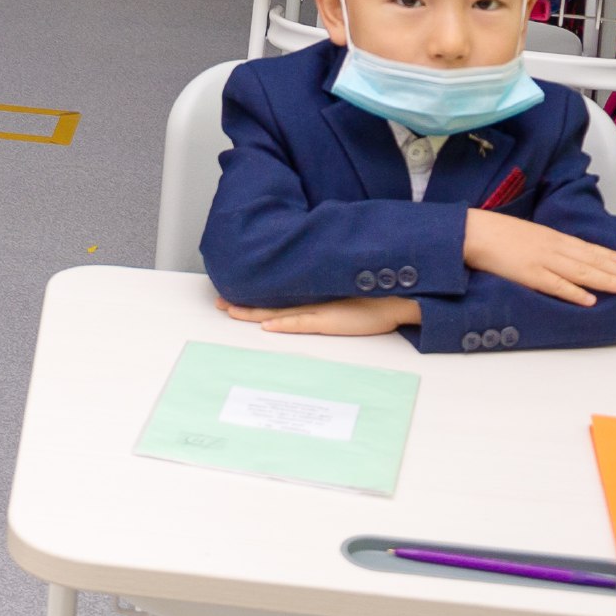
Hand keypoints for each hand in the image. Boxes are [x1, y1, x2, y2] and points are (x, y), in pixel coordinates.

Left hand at [224, 297, 420, 335]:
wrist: (398, 293)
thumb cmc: (375, 292)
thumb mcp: (343, 288)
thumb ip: (326, 288)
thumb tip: (312, 288)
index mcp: (312, 291)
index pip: (275, 294)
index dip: (252, 295)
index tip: (230, 293)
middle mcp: (311, 299)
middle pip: (269, 303)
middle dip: (242, 304)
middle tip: (217, 303)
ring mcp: (319, 310)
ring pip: (278, 312)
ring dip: (253, 314)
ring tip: (230, 312)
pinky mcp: (330, 320)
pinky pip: (302, 323)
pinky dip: (283, 324)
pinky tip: (267, 326)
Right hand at [463, 209, 615, 305]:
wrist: (471, 231)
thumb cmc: (493, 232)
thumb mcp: (524, 232)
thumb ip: (542, 243)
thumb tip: (556, 253)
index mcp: (550, 236)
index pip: (587, 248)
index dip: (610, 256)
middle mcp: (552, 247)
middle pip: (591, 261)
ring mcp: (541, 260)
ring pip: (581, 273)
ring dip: (606, 281)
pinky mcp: (528, 274)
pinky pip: (556, 285)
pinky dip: (574, 293)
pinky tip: (590, 300)